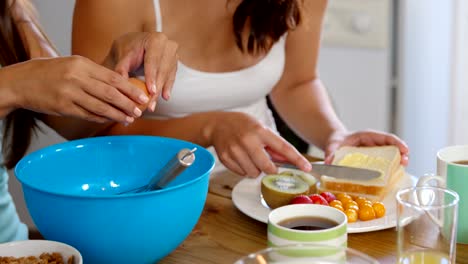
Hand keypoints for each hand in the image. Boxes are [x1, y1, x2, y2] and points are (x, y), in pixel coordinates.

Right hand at [4, 56, 149, 122]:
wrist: (22, 81)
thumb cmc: (52, 72)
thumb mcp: (73, 65)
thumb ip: (95, 74)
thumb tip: (121, 85)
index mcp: (82, 64)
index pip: (113, 78)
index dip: (131, 89)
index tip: (143, 96)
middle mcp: (77, 78)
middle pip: (110, 94)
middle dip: (128, 104)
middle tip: (140, 111)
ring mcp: (69, 94)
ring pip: (100, 107)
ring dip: (118, 115)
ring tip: (129, 119)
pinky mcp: (63, 107)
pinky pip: (88, 115)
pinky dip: (102, 118)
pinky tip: (111, 120)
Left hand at [103, 32, 178, 111]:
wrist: (135, 45)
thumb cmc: (127, 49)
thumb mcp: (122, 56)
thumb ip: (121, 68)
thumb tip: (121, 82)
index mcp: (155, 39)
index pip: (153, 60)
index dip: (152, 77)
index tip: (150, 91)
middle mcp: (168, 45)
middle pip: (162, 69)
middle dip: (157, 88)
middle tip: (150, 103)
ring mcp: (174, 54)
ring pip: (168, 76)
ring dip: (161, 91)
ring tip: (153, 105)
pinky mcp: (175, 63)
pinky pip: (172, 77)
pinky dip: (167, 88)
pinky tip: (165, 97)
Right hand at [208, 112, 310, 176]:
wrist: (217, 124)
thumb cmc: (242, 125)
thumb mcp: (260, 128)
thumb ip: (274, 145)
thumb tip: (289, 160)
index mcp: (260, 131)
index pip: (283, 147)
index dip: (297, 159)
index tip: (307, 167)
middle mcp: (248, 140)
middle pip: (267, 167)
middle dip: (270, 169)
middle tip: (268, 164)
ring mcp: (235, 150)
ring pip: (253, 173)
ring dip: (256, 169)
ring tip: (250, 158)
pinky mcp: (226, 158)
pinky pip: (241, 173)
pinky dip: (244, 169)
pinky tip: (241, 158)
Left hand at [324, 129, 409, 165]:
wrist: (334, 142)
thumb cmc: (336, 142)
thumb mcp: (332, 145)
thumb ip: (331, 153)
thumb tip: (329, 162)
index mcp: (367, 136)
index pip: (386, 137)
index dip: (397, 143)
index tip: (404, 149)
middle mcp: (374, 142)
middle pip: (393, 145)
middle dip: (402, 153)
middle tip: (405, 162)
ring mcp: (376, 150)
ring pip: (391, 153)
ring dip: (399, 160)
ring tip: (403, 168)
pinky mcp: (374, 157)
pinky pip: (385, 160)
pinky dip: (391, 166)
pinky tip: (394, 174)